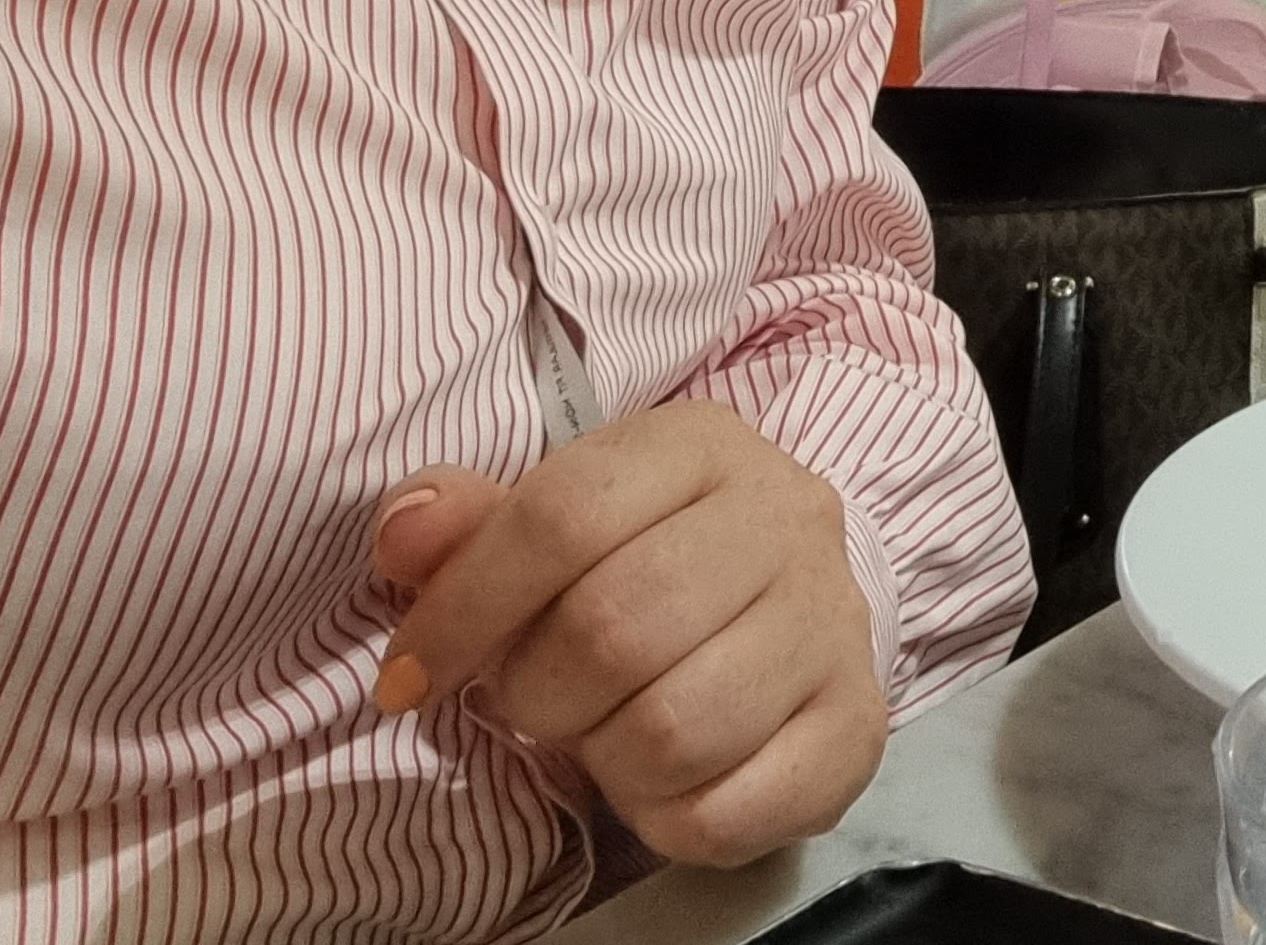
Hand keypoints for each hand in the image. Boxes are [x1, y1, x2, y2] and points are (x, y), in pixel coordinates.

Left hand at [370, 402, 885, 866]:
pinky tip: (665, 784)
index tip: (410, 678)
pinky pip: (730, 811)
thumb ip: (469, 524)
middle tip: (532, 704)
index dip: (465, 609)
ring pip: (674, 732)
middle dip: (537, 693)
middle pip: (615, 628)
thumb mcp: (558, 519)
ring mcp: (832, 622)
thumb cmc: (647, 560)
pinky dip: (670, 820)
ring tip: (605, 736)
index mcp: (702, 446)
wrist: (791, 601)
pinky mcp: (857, 724)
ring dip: (604, 761)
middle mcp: (787, 518)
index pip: (563, 516)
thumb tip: (408, 532)